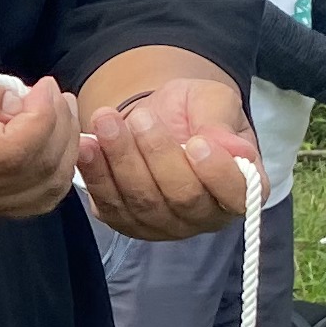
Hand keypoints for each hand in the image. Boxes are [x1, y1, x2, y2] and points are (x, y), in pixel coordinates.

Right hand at [0, 50, 77, 217]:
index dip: (42, 117)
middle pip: (37, 173)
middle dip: (60, 129)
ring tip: (55, 113)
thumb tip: (22, 101)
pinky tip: (47, 141)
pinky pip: (31, 202)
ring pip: (42, 194)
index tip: (40, 85)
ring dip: (63, 152)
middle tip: (51, 93)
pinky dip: (52, 173)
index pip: (14, 151)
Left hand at [79, 71, 262, 239]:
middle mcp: (204, 216)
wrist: (157, 116)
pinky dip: (96, 174)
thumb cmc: (195, 111)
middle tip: (141, 117)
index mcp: (239, 189)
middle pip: (182, 199)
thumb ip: (221, 122)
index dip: (218, 174)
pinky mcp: (126, 221)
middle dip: (158, 155)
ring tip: (106, 120)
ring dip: (121, 160)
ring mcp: (163, 225)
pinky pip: (110, 205)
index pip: (237, 195)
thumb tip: (233, 150)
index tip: (198, 142)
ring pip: (142, 202)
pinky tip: (86, 145)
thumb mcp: (215, 102)